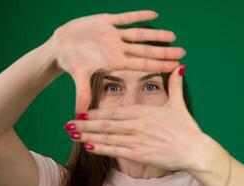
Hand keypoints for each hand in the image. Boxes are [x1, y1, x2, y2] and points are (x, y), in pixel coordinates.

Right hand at [50, 10, 185, 113]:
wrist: (60, 47)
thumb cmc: (71, 62)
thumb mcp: (78, 76)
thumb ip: (82, 92)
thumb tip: (80, 113)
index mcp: (114, 62)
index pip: (142, 64)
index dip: (159, 64)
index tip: (176, 66)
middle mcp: (117, 49)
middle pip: (145, 51)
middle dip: (163, 51)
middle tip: (183, 52)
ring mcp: (113, 35)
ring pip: (139, 34)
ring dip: (155, 35)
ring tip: (172, 36)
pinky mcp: (105, 21)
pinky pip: (125, 17)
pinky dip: (138, 15)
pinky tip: (154, 14)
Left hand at [64, 66, 214, 171]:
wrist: (195, 150)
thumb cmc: (187, 128)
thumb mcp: (179, 104)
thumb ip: (175, 84)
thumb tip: (181, 66)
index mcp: (144, 112)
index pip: (115, 112)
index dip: (96, 113)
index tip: (82, 113)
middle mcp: (137, 125)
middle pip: (105, 124)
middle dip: (85, 124)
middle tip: (68, 124)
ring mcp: (137, 140)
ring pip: (106, 137)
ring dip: (87, 135)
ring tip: (71, 134)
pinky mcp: (139, 154)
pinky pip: (115, 151)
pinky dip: (100, 148)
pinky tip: (87, 147)